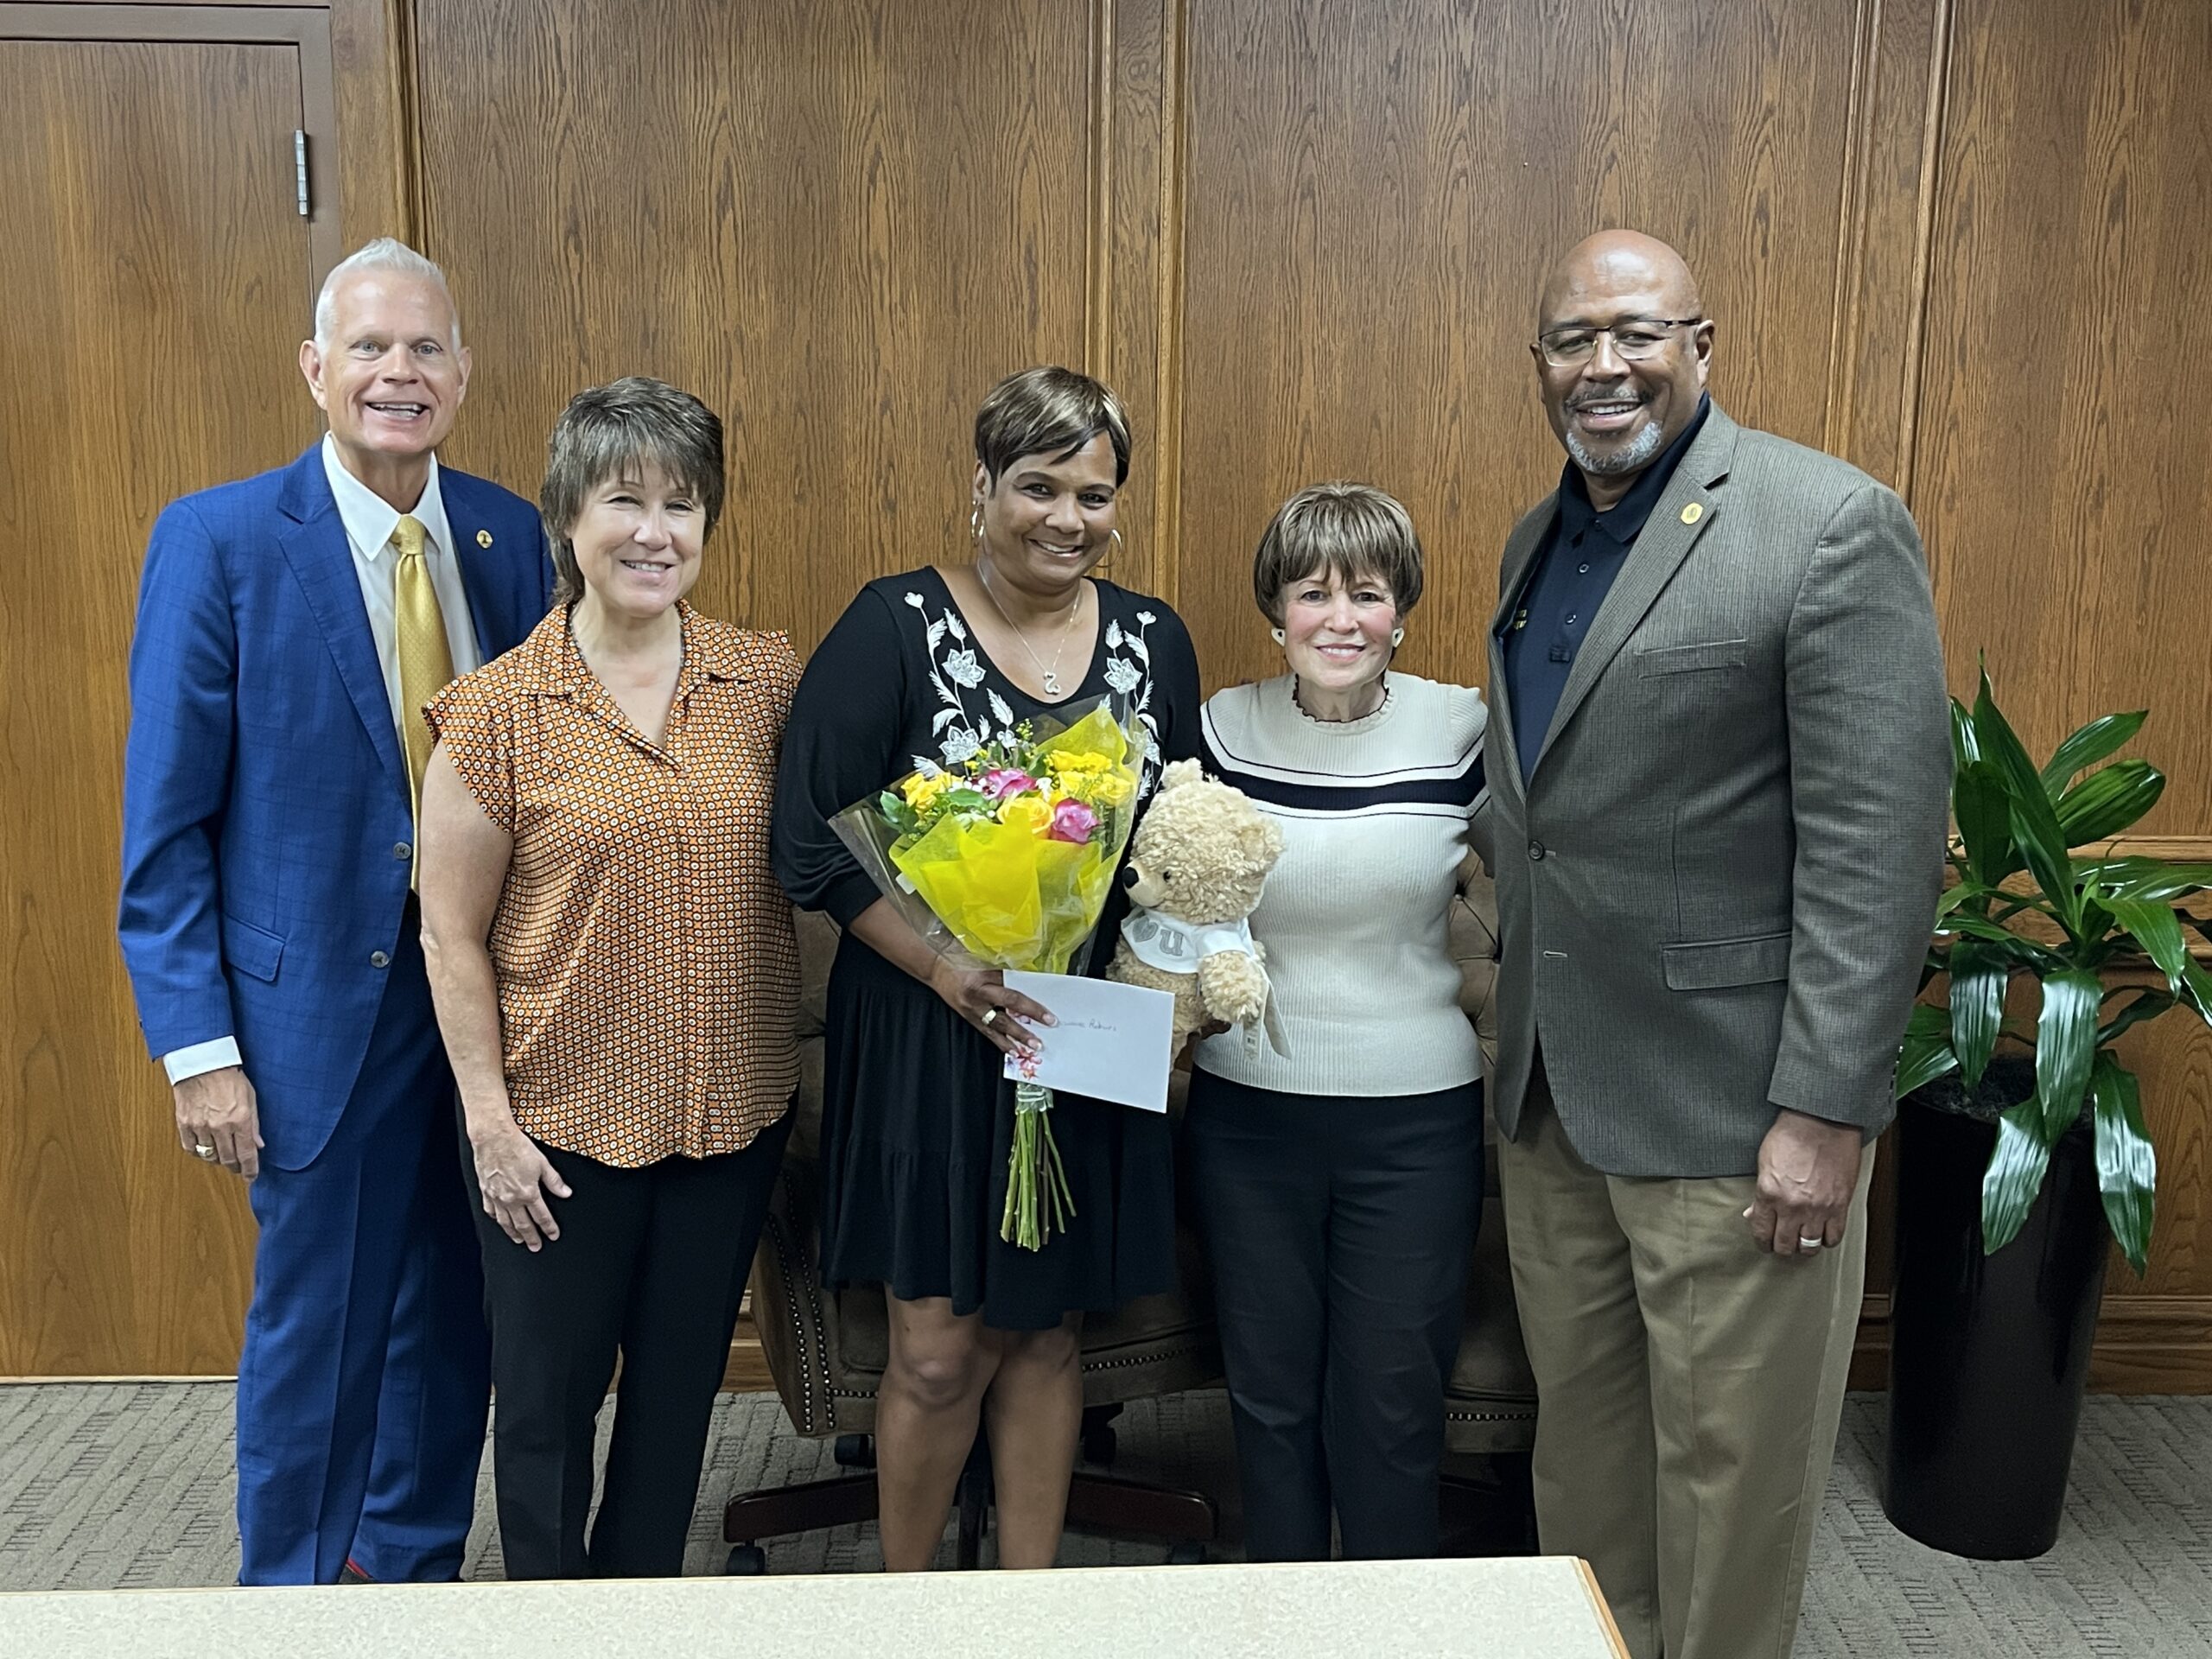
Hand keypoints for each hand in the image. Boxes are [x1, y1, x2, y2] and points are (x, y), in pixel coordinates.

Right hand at [174, 1066, 262, 1179]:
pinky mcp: (184, 1123)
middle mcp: (219, 1126)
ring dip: (218, 1159)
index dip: (250, 1170)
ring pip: (209, 1156)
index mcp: (239, 1120)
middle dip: (235, 1167)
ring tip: (223, 1155)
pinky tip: (205, 1148)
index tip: (252, 1177)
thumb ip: (254, 1124)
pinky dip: (198, 1152)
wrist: (201, 1063)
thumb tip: (259, 1145)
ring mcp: (200, 1126)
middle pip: (228, 1159)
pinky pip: (190, 1148)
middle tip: (239, 1168)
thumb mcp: (250, 1097)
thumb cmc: (229, 1077)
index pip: (247, 1154)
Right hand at [469, 1115, 572, 1250]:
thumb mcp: (542, 1163)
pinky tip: (500, 1222)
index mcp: (528, 1193)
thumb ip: (554, 1181)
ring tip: (519, 1241)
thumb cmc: (517, 1147)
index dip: (549, 1227)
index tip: (553, 1235)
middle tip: (536, 1247)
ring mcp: (497, 1197)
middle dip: (531, 1237)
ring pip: (506, 1222)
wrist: (493, 1138)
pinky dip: (497, 1219)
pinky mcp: (486, 1192)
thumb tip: (566, 1193)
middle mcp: (512, 1199)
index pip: (542, 1216)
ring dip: (514, 1234)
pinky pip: (491, 1211)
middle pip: (523, 1225)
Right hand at [926, 952, 1054, 1058]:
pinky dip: (1001, 1042)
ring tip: (1031, 1047)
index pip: (1011, 989)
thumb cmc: (961, 960)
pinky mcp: (969, 1018)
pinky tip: (1012, 1051)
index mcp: (982, 976)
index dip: (1031, 1002)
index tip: (1048, 1014)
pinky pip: (987, 1032)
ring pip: (998, 1025)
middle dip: (1027, 1020)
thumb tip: (1028, 979)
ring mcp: (973, 1008)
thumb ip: (1003, 969)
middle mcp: (978, 994)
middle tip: (1044, 1032)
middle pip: (1008, 1007)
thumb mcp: (983, 960)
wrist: (936, 970)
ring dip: (1016, 1037)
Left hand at [1746, 1108, 1863, 1258]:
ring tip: (1802, 1239)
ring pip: (1809, 1246)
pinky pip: (1834, 1237)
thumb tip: (1753, 1214)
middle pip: (1785, 1245)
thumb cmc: (1791, 1135)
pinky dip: (1827, 1239)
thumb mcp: (1765, 1163)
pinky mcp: (1840, 1206)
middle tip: (1782, 1242)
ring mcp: (1818, 1208)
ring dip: (1804, 1246)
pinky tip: (1822, 1233)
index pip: (1762, 1232)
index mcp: (1769, 1194)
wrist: (1822, 1122)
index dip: (1762, 1242)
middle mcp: (1792, 1206)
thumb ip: (1760, 1193)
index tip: (1765, 1243)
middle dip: (1781, 1247)